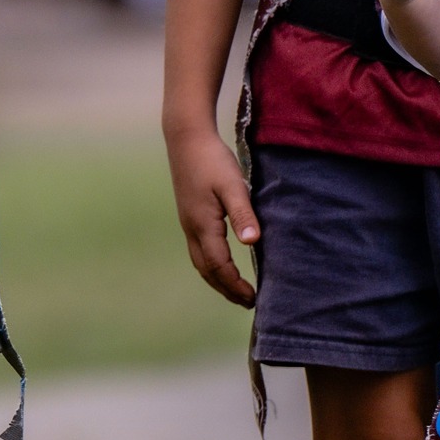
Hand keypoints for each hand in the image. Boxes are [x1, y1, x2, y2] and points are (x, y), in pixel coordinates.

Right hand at [166, 126, 258, 307]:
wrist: (186, 138)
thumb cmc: (212, 159)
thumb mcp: (232, 185)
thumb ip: (243, 213)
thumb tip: (252, 242)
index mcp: (203, 225)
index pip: (219, 266)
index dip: (235, 285)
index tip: (253, 298)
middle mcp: (192, 229)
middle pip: (207, 270)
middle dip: (226, 289)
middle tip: (248, 302)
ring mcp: (188, 223)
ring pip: (200, 262)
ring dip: (218, 279)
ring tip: (236, 290)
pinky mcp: (189, 215)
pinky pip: (199, 250)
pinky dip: (211, 265)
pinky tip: (222, 263)